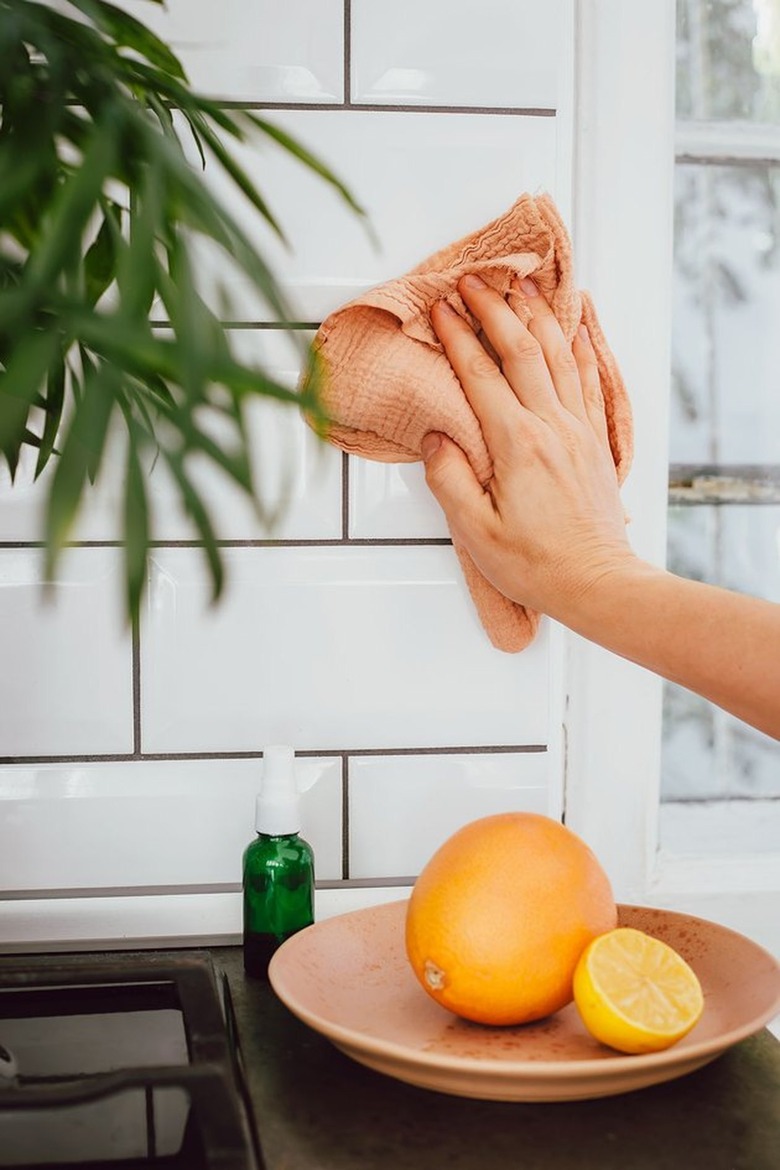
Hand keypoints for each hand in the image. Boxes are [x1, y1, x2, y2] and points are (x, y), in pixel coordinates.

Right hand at [422, 274, 634, 622]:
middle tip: (474, 281)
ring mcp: (578, 431)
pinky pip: (589, 381)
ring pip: (559, 356)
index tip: (441, 308)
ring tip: (522, 288)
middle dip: (494, 309)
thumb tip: (434, 439)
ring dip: (537, 317)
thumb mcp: (476, 533)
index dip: (458, 335)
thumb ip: (449, 480)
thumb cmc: (538, 565)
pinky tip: (577, 329)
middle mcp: (551, 427)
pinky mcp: (595, 442)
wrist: (598, 583)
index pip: (481, 374)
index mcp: (517, 444)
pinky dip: (581, 348)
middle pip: (521, 351)